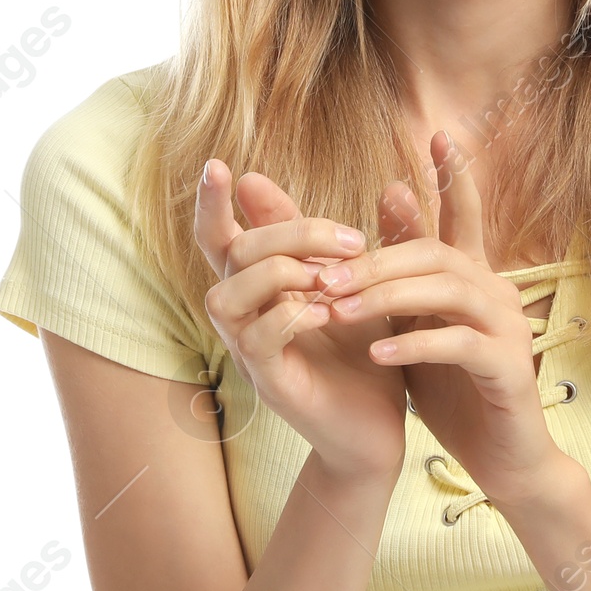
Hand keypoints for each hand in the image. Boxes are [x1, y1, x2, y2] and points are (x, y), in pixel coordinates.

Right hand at [195, 162, 407, 482]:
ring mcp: (249, 352)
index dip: (212, 203)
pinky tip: (328, 311)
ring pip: (226, 296)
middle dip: (288, 232)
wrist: (378, 425)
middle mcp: (243, 317)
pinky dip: (290, 316)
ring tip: (332, 278)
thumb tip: (265, 178)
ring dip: (279, 273)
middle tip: (350, 237)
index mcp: (259, 288)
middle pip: (233, 254)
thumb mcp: (343, 281)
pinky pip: (257, 340)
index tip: (219, 165)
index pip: (219, 237)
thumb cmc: (360, 349)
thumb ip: (309, 235)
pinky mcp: (269, 383)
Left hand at [309, 130, 560, 509]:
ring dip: (386, 298)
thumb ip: (404, 267)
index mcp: (474, 277)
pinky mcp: (507, 368)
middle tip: (321, 274)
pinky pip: (458, 344)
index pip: (467, 215)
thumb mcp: (419, 320)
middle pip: (436, 254)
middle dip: (376, 260)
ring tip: (336, 310)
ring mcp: (507, 328)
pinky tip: (376, 353)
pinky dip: (414, 345)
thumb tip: (390, 191)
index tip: (439, 134)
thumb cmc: (454, 386)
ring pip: (447, 291)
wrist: (500, 456)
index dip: (456, 176)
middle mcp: (496, 291)